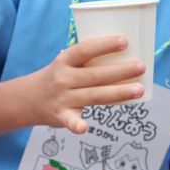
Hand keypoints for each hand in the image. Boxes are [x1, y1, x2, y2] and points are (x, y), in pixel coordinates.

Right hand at [31, 36, 145, 133]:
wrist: (28, 99)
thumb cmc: (57, 78)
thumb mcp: (66, 64)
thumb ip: (88, 62)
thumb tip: (125, 58)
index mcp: (65, 60)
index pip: (85, 50)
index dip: (104, 45)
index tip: (124, 41)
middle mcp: (63, 78)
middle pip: (95, 75)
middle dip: (120, 71)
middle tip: (141, 67)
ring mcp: (62, 98)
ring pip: (94, 95)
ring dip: (118, 93)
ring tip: (139, 90)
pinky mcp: (61, 116)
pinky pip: (70, 121)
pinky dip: (76, 125)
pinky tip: (85, 127)